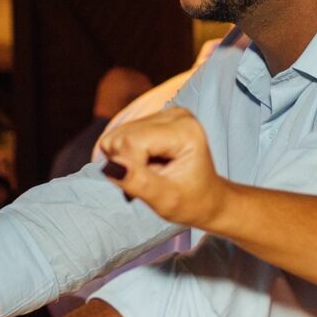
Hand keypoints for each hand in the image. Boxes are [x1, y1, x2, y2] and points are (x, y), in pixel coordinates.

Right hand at [98, 107, 230, 230]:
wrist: (206, 197)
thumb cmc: (192, 201)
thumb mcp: (166, 200)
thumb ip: (139, 182)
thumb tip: (110, 167)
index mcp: (185, 130)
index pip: (132, 141)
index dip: (129, 168)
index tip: (144, 187)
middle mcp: (175, 115)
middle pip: (122, 136)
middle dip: (126, 164)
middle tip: (149, 181)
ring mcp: (164, 114)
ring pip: (117, 135)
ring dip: (125, 161)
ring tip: (150, 174)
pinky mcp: (154, 119)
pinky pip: (120, 135)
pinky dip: (126, 156)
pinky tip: (147, 165)